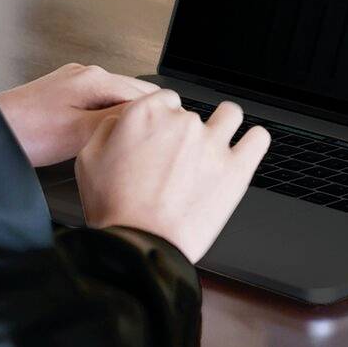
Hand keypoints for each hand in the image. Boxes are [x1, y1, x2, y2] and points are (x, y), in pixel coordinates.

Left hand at [0, 63, 157, 166]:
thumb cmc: (27, 133)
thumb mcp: (80, 133)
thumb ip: (117, 122)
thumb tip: (147, 118)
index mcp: (95, 79)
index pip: (145, 93)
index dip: (159, 116)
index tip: (169, 135)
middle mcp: (87, 74)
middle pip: (132, 93)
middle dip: (146, 115)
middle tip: (157, 143)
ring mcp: (74, 82)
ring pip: (115, 99)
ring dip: (126, 118)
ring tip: (134, 143)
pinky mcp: (63, 94)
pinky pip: (97, 103)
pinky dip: (108, 118)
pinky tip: (107, 137)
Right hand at [75, 90, 269, 262]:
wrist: (139, 247)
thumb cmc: (114, 209)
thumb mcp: (89, 159)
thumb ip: (109, 128)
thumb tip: (123, 120)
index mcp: (147, 114)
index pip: (166, 99)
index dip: (163, 119)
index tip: (163, 137)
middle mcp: (182, 122)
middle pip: (193, 112)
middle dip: (186, 132)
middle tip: (178, 160)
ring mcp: (213, 143)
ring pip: (230, 115)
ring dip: (224, 125)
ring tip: (216, 145)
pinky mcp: (237, 168)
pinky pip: (259, 139)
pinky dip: (254, 141)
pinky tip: (245, 150)